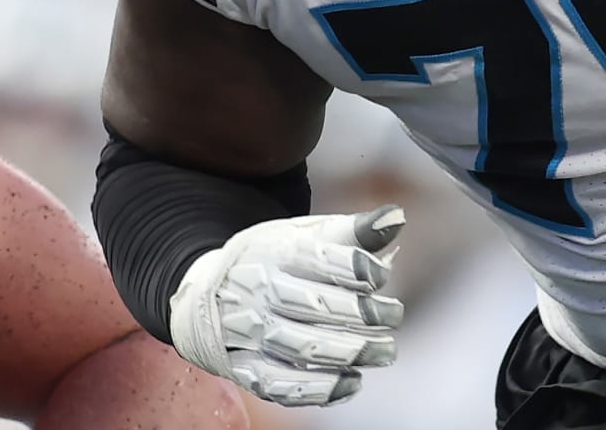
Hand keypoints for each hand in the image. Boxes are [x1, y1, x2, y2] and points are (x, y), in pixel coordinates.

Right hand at [169, 206, 404, 407]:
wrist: (209, 294)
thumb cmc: (271, 261)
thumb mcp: (305, 236)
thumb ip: (353, 231)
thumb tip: (396, 217)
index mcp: (274, 252)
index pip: (316, 258)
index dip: (353, 267)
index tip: (380, 274)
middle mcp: (258, 292)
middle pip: (312, 305)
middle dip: (360, 313)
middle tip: (394, 315)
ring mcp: (249, 333)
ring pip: (300, 347)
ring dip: (349, 352)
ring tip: (385, 350)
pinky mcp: (246, 368)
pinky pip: (280, 384)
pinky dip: (318, 388)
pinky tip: (351, 382)